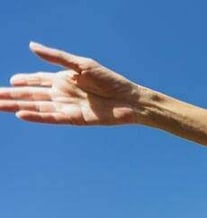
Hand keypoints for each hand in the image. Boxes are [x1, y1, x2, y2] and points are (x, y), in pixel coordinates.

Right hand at [0, 42, 140, 124]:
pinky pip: (51, 117)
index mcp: (64, 79)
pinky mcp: (74, 118)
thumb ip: (56, 57)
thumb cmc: (110, 81)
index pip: (38, 80)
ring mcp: (67, 107)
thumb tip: (32, 46)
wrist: (130, 100)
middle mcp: (62, 94)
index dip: (23, 81)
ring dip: (18, 106)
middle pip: (32, 95)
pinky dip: (36, 116)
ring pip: (37, 107)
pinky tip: (20, 114)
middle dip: (12, 95)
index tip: (10, 81)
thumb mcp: (82, 64)